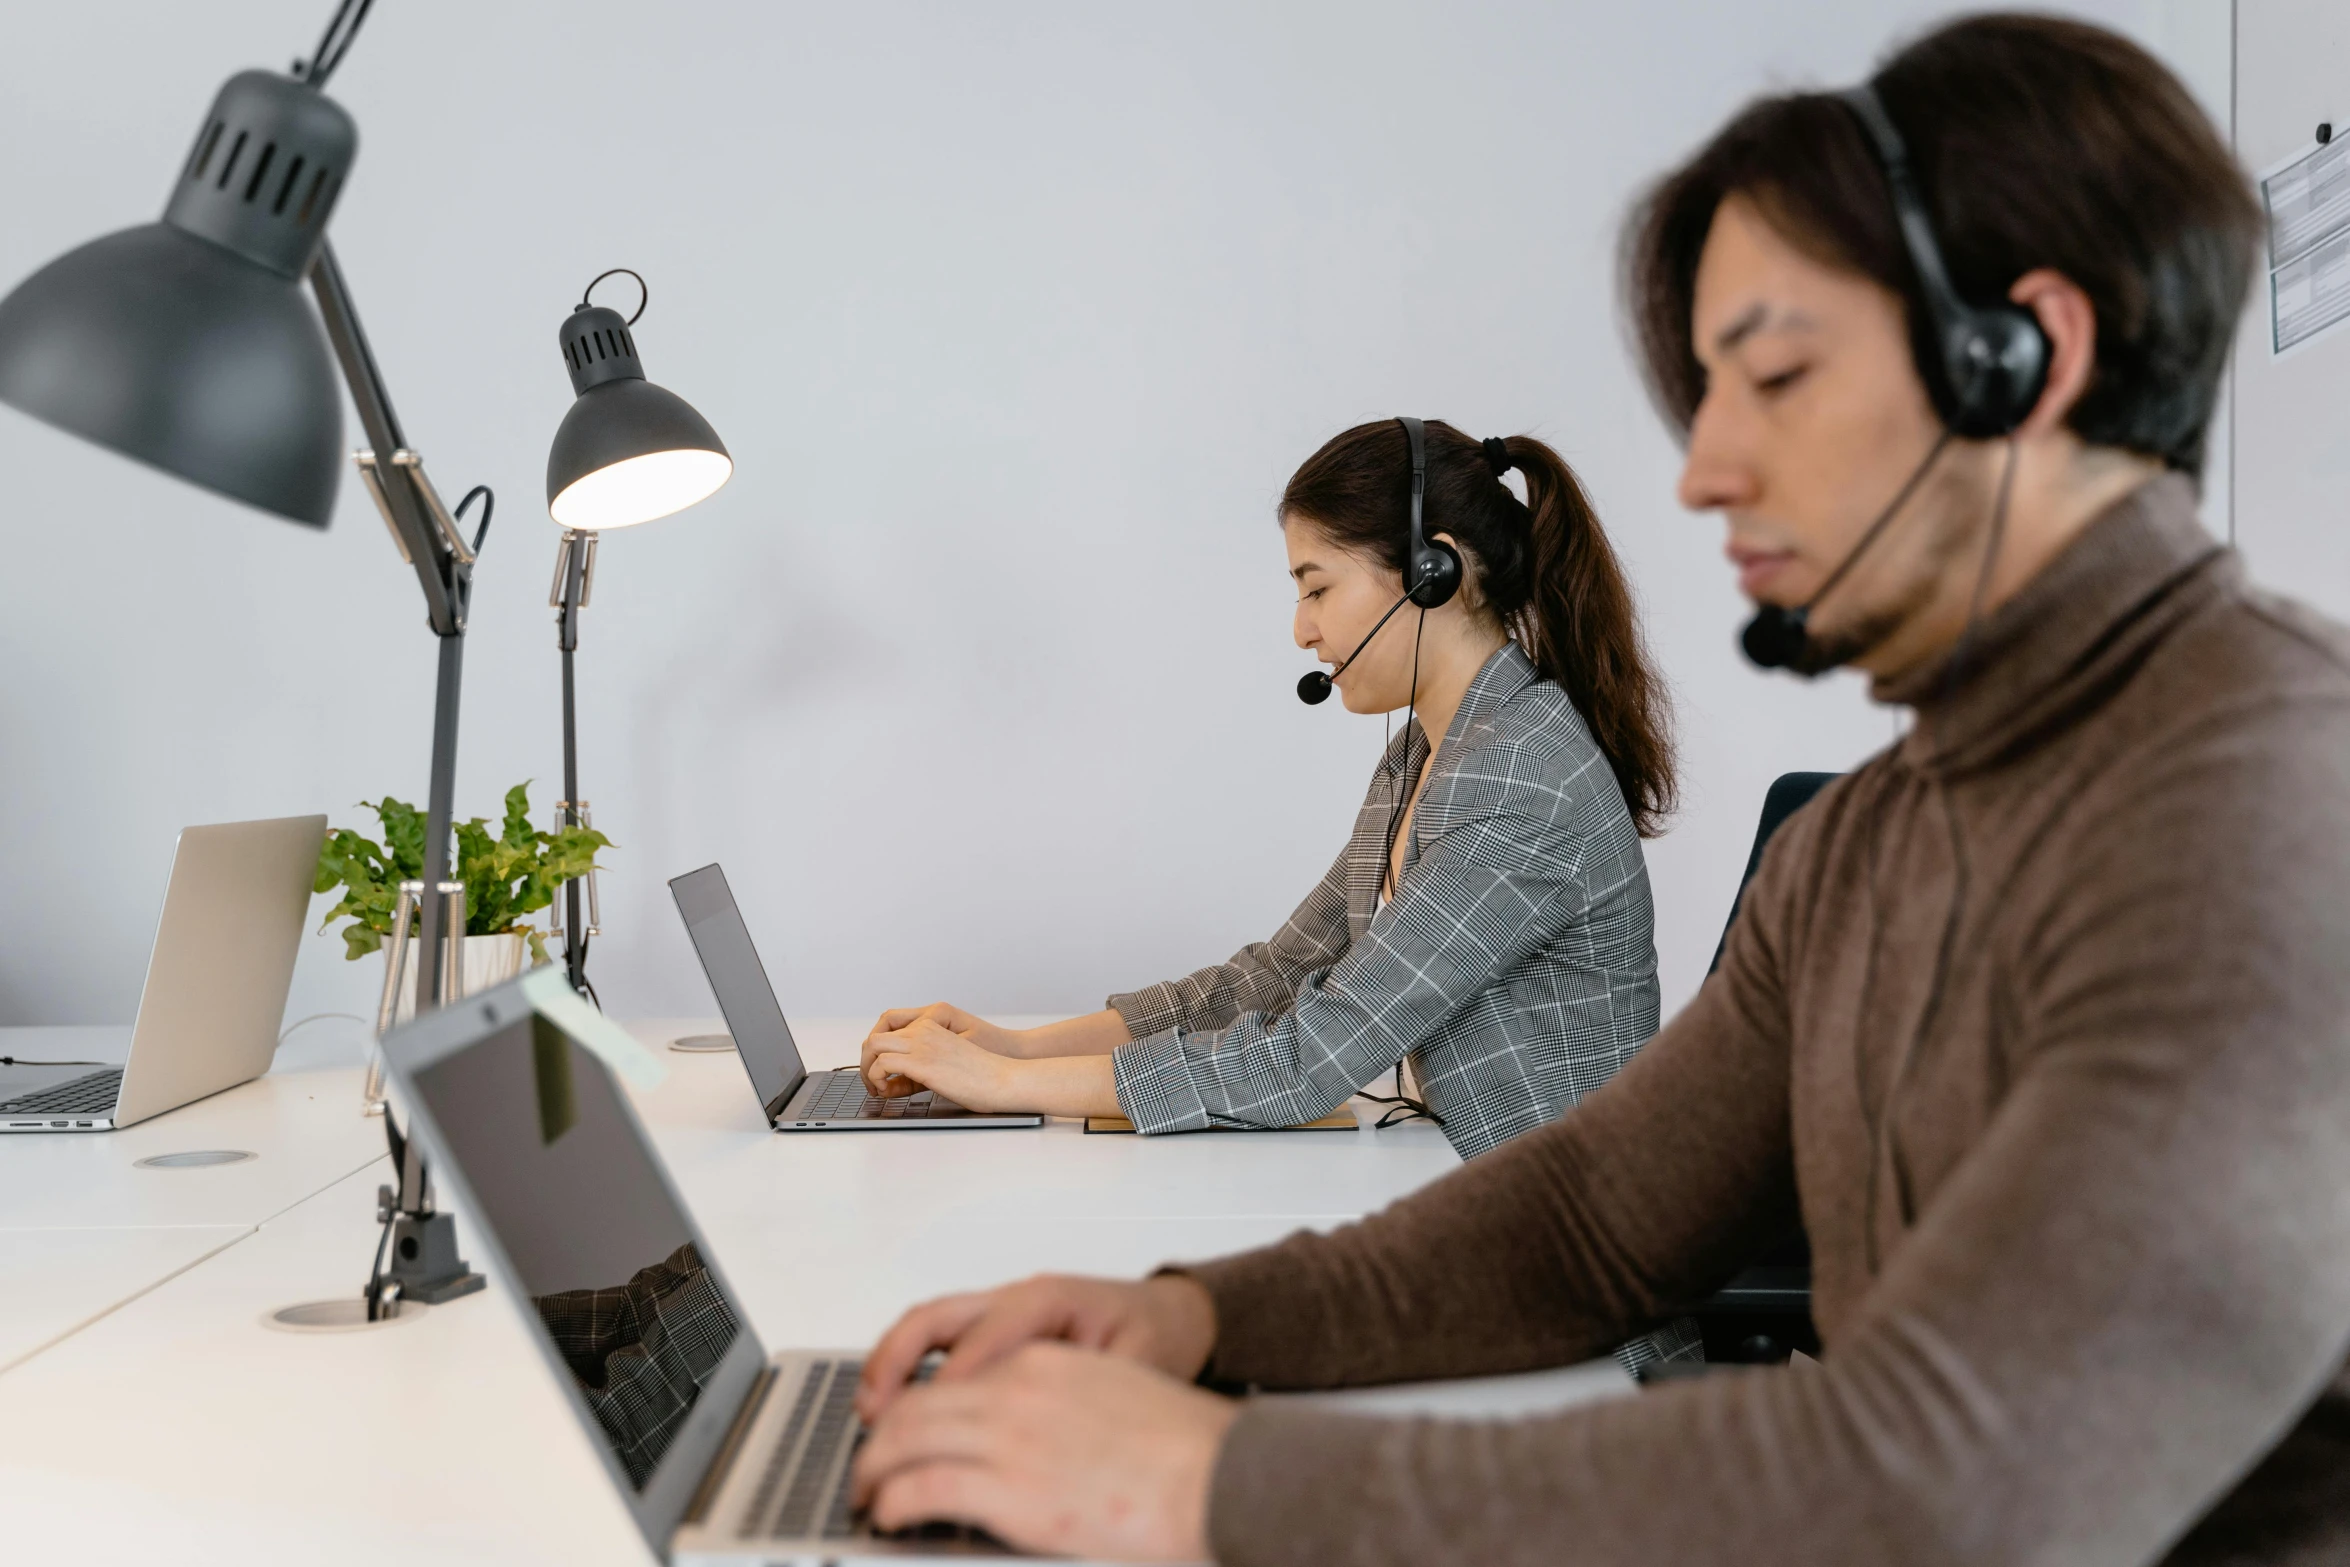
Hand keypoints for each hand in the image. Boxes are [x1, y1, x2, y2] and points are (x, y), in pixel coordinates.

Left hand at [853, 1341, 1236, 1561]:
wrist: (1217, 1476)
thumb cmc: (1185, 1451)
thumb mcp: (1115, 1398)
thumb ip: (1063, 1409)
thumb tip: (1034, 1444)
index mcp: (1045, 1362)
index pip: (954, 1375)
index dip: (917, 1405)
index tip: (907, 1429)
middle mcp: (1017, 1389)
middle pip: (917, 1403)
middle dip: (881, 1437)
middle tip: (868, 1464)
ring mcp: (1009, 1437)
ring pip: (903, 1442)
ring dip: (874, 1471)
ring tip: (867, 1494)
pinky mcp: (1007, 1489)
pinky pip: (920, 1489)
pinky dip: (892, 1502)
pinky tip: (887, 1515)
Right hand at [859, 1273, 1216, 1422]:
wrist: (1172, 1318)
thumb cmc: (1157, 1338)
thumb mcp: (1136, 1366)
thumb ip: (1091, 1388)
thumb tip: (1052, 1425)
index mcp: (1053, 1299)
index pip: (991, 1333)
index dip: (960, 1378)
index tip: (940, 1421)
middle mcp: (1017, 1297)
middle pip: (940, 1315)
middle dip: (899, 1361)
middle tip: (876, 1412)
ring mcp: (1000, 1309)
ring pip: (928, 1323)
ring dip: (891, 1362)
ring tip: (869, 1410)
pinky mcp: (992, 1327)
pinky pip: (936, 1338)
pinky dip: (906, 1366)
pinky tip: (892, 1405)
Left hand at [862, 1003, 1027, 1097]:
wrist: (1005, 1079)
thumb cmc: (986, 1074)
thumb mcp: (952, 1056)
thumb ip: (929, 1058)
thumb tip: (908, 1077)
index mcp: (933, 1026)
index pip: (890, 1029)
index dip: (880, 1051)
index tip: (882, 1073)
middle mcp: (924, 1030)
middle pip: (875, 1035)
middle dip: (866, 1059)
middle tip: (873, 1082)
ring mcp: (922, 1045)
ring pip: (873, 1046)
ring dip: (867, 1069)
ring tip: (877, 1088)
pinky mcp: (922, 1063)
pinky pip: (882, 1064)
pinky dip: (877, 1079)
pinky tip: (887, 1091)